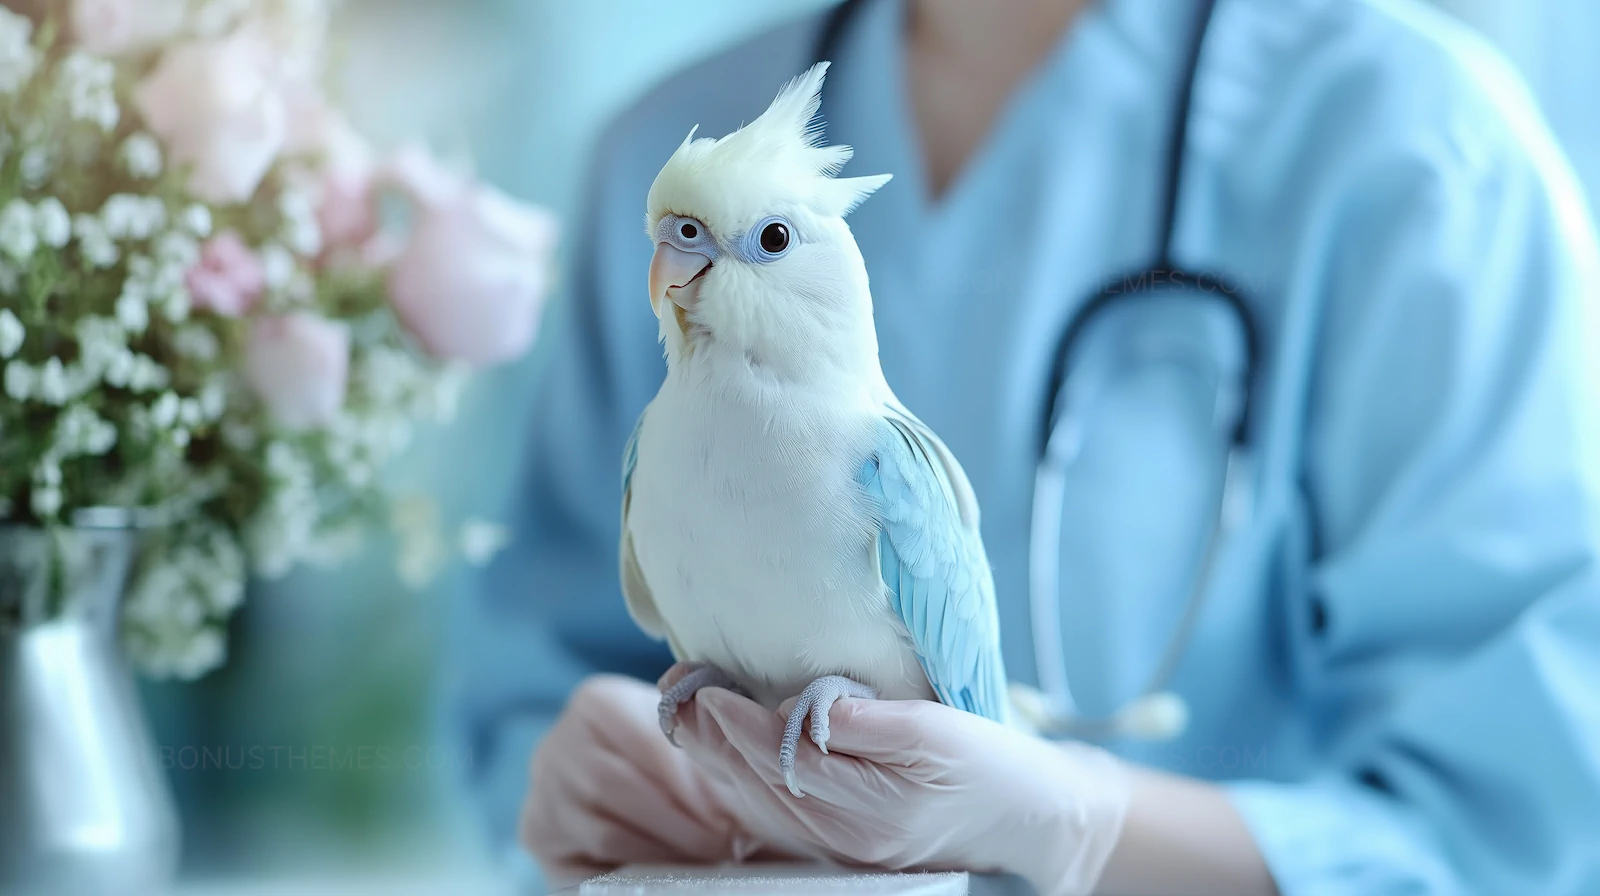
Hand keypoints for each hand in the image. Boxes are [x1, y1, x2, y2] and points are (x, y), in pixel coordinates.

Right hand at [519, 675, 784, 884]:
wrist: (624, 789)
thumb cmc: (673, 766)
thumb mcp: (692, 748)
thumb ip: (716, 748)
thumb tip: (758, 755)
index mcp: (597, 703)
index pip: (650, 740)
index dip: (695, 783)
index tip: (734, 814)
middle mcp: (556, 743)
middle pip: (622, 787)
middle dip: (683, 823)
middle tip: (728, 847)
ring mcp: (540, 791)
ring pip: (605, 830)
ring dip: (664, 852)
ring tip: (707, 862)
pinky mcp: (537, 835)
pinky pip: (587, 860)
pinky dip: (634, 871)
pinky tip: (669, 873)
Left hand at [673, 687, 1131, 895]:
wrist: (1032, 817)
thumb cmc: (993, 764)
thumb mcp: (940, 729)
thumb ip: (872, 720)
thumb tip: (810, 703)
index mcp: (874, 809)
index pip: (785, 763)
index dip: (739, 723)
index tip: (706, 684)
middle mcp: (849, 840)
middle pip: (762, 788)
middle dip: (712, 738)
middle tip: (675, 687)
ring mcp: (844, 850)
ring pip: (762, 806)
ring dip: (718, 758)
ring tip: (687, 711)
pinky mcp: (845, 846)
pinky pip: (778, 817)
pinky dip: (744, 780)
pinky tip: (724, 749)